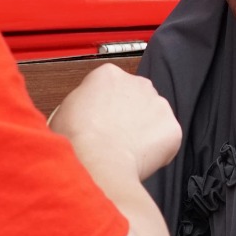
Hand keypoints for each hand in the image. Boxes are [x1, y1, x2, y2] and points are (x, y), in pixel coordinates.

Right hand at [49, 65, 181, 180]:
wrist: (97, 161)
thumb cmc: (77, 140)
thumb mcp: (63, 111)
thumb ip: (82, 104)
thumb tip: (85, 113)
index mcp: (109, 74)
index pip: (113, 87)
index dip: (107, 107)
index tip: (102, 121)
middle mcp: (137, 83)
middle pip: (137, 98)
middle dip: (130, 116)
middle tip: (116, 138)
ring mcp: (158, 104)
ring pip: (154, 117)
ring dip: (145, 132)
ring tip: (126, 151)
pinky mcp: (172, 127)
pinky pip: (167, 140)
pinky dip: (158, 151)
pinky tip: (139, 160)